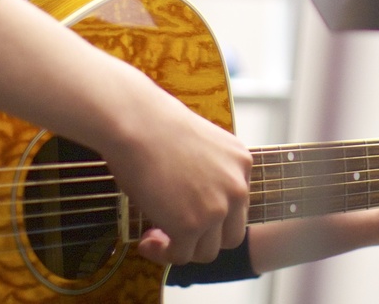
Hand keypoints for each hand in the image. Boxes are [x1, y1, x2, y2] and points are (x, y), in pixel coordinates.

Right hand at [103, 74, 252, 264]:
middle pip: (231, 235)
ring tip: (155, 236)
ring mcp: (217, 208)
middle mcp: (237, 187)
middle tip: (175, 232)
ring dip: (181, 248)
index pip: (237, 206)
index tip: (186, 212)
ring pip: (207, 251)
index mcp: (241, 162)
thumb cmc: (156, 126)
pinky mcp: (191, 226)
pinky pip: (180, 255)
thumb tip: (191, 201)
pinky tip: (147, 242)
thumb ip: (207, 173)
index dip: (212, 216)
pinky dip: (162, 254)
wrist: (137, 122)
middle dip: (203, 239)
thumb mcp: (200, 146)